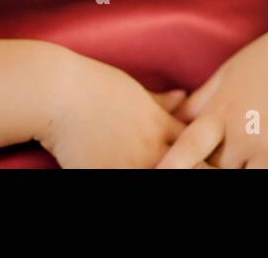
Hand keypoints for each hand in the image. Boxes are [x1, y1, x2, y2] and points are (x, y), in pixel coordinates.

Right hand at [35, 49, 192, 167]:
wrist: (57, 92)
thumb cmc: (92, 86)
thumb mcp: (133, 90)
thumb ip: (160, 100)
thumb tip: (183, 96)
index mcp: (160, 124)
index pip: (200, 146)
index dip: (207, 156)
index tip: (210, 160)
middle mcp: (152, 146)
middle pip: (193, 167)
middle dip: (199, 170)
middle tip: (200, 172)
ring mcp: (132, 163)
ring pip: (168, 175)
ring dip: (172, 174)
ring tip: (169, 173)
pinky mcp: (107, 174)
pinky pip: (132, 181)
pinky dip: (139, 179)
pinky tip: (136, 174)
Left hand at [157, 23, 267, 167]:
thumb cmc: (259, 64)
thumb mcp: (223, 78)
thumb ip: (195, 107)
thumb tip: (165, 125)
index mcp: (221, 111)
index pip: (190, 146)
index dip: (172, 163)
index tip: (160, 173)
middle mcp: (246, 131)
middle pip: (219, 172)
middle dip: (216, 167)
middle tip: (229, 147)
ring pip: (250, 181)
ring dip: (247, 171)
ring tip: (251, 148)